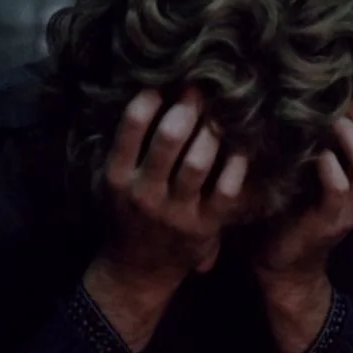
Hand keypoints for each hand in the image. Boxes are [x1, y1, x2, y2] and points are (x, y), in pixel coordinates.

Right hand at [83, 88, 248, 349]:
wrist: (138, 270)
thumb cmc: (126, 213)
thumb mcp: (112, 180)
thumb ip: (127, 145)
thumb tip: (152, 90)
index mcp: (117, 176)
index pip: (132, 125)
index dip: (151, 96)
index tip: (164, 82)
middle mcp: (145, 193)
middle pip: (170, 138)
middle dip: (188, 106)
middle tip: (200, 87)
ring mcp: (176, 211)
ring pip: (200, 160)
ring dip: (212, 130)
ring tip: (220, 111)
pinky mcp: (205, 226)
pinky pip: (227, 189)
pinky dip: (236, 163)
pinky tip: (241, 145)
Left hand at [254, 97, 352, 352]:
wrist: (286, 261)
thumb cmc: (297, 206)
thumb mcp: (319, 170)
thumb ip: (329, 143)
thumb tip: (322, 101)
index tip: (342, 97)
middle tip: (335, 107)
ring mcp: (352, 205)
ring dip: (346, 135)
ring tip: (324, 126)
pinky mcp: (330, 219)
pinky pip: (339, 187)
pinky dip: (327, 166)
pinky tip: (313, 156)